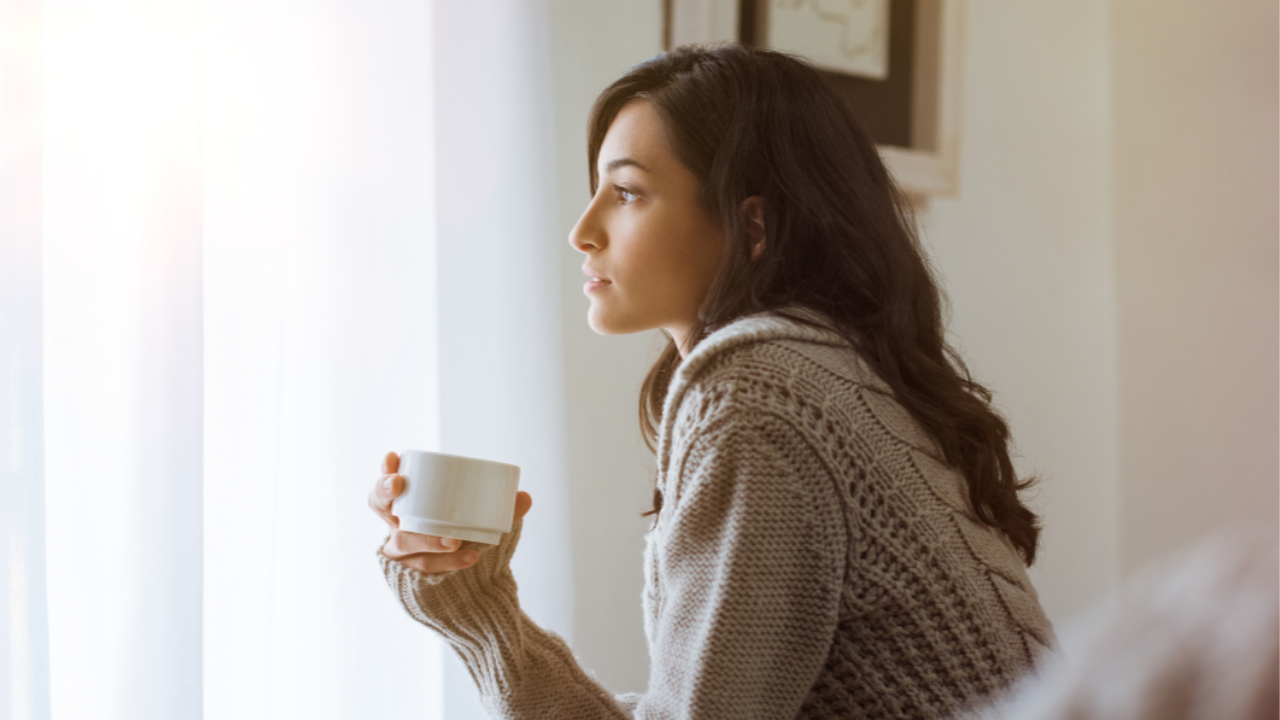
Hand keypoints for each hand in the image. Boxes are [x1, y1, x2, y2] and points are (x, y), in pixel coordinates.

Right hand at [369, 450, 532, 573]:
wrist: (467, 589)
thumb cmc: (466, 541)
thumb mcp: (481, 521)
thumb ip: (501, 510)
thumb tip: (525, 496)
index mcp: (408, 505)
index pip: (386, 484)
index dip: (384, 471)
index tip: (392, 457)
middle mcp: (397, 526)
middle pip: (379, 506)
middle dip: (385, 492)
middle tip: (399, 484)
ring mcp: (400, 553)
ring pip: (403, 541)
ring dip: (429, 538)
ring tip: (455, 540)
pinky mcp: (409, 576)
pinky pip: (424, 568)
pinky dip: (448, 563)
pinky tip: (469, 558)